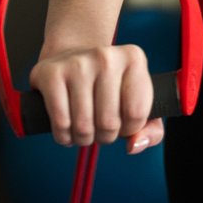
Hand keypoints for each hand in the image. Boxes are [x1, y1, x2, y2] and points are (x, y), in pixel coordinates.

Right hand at [27, 43, 163, 151]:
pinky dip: (63, 136)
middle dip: (104, 137)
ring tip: (83, 130)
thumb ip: (151, 130)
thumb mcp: (138, 102)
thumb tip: (134, 146)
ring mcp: (78, 63)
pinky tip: (66, 130)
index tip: (121, 123)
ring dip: (83, 139)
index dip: (128, 129)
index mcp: (134, 59)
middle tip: (99, 129)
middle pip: (109, 123)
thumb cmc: (108, 87)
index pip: (136, 114)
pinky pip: (61, 122)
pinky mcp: (52, 74)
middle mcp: (107, 56)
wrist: (69, 58)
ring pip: (84, 126)